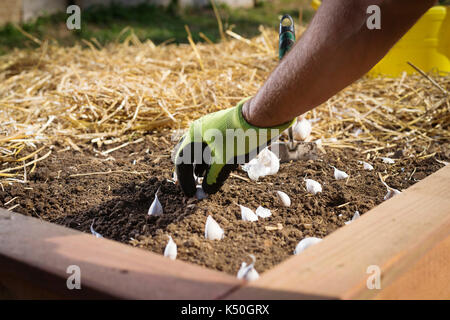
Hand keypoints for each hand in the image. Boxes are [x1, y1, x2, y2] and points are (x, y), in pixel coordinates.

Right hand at [173, 99, 293, 196]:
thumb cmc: (239, 137)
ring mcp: (212, 128)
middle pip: (190, 154)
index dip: (185, 180)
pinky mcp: (224, 129)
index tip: (191, 194)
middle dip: (191, 172)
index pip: (182, 160)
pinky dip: (213, 160)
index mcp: (194, 134)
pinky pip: (213, 147)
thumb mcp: (224, 160)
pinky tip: (218, 169)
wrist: (260, 117)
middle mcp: (200, 129)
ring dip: (203, 167)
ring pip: (202, 151)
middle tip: (194, 187)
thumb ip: (213, 177)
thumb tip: (206, 191)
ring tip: (206, 180)